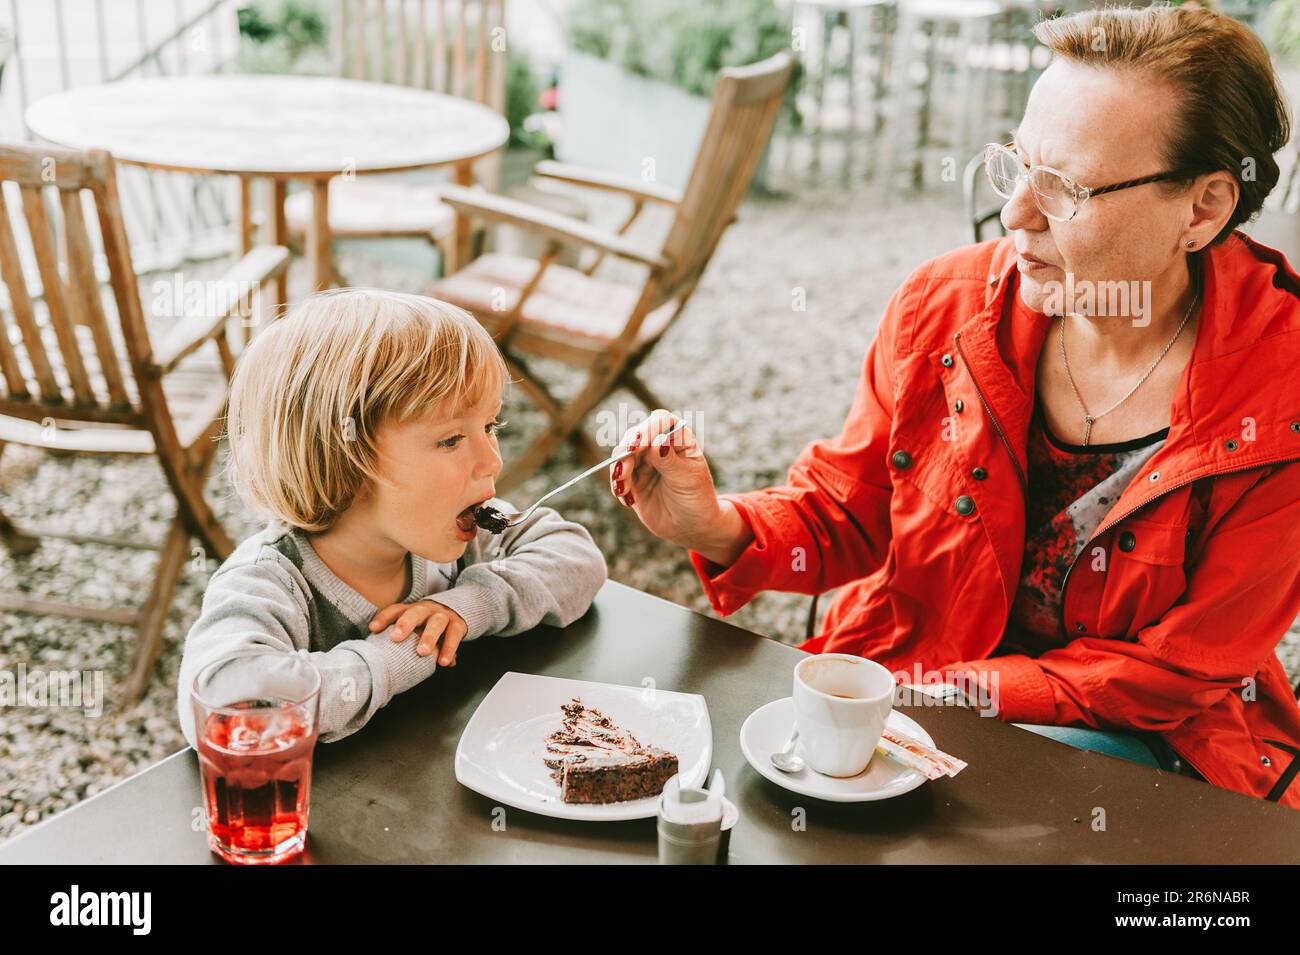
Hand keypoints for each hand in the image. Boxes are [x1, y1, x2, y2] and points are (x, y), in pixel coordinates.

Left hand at [369, 600, 467, 665]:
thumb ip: (402, 641)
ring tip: (422, 652)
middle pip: (415, 612)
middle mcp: (426, 610)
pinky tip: (443, 662)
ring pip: (436, 622)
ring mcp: (443, 615)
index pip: (396, 610)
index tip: (374, 628)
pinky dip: (449, 648)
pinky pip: (454, 635)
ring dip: (429, 636)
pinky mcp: (458, 624)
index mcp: (411, 610)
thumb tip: (384, 659)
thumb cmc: (425, 625)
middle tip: (396, 637)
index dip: (384, 618)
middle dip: (405, 624)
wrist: (454, 611)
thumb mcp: (413, 628)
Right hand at [609, 409, 751, 565]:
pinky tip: (628, 500)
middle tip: (623, 468)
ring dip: (619, 470)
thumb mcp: (688, 479)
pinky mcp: (633, 480)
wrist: (692, 527)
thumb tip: (657, 440)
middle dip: (627, 450)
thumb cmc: (697, 499)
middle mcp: (659, 446)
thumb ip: (669, 460)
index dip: (648, 428)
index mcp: (679, 439)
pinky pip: (618, 477)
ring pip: (622, 455)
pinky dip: (618, 486)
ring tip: (623, 489)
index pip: (661, 421)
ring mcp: (644, 462)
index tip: (639, 444)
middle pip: (636, 435)